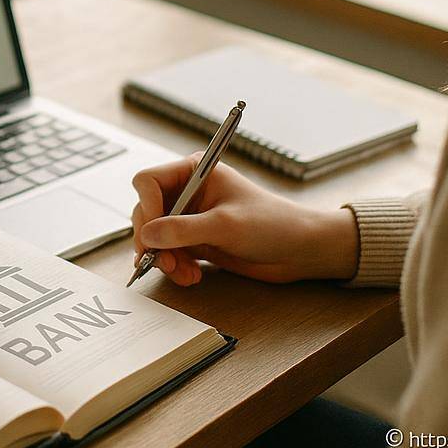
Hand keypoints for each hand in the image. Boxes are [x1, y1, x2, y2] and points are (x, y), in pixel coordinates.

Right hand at [130, 152, 358, 285]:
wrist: (300, 251)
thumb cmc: (273, 225)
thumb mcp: (225, 225)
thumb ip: (183, 229)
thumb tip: (147, 235)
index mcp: (194, 172)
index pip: (149, 182)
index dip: (146, 207)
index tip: (153, 234)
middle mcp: (188, 192)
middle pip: (147, 212)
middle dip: (154, 241)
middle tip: (165, 262)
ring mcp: (191, 217)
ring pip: (155, 236)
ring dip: (165, 258)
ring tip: (184, 273)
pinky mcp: (195, 240)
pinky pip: (169, 252)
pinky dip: (175, 266)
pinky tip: (191, 275)